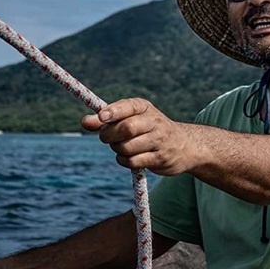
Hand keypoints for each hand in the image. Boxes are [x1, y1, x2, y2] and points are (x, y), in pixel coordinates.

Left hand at [81, 97, 197, 175]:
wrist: (184, 145)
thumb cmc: (149, 129)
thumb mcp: (130, 119)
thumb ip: (107, 120)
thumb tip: (84, 122)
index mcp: (144, 107)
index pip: (128, 106)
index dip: (113, 112)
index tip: (101, 118)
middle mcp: (154, 121)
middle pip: (125, 128)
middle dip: (109, 135)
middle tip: (106, 138)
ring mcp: (159, 140)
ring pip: (127, 147)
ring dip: (117, 150)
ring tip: (122, 147)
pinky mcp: (160, 158)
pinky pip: (133, 162)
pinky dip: (124, 161)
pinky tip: (129, 158)